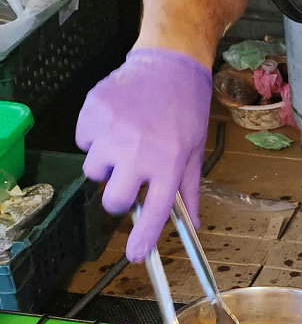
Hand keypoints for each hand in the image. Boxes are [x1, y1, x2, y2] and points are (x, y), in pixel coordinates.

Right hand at [76, 48, 211, 261]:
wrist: (168, 67)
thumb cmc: (186, 112)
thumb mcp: (194, 153)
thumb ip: (189, 192)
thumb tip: (195, 226)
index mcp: (167, 165)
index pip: (153, 212)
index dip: (143, 239)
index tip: (135, 256)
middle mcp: (138, 153)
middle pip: (112, 200)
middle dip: (117, 197)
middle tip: (127, 182)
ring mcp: (112, 132)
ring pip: (93, 171)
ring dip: (105, 165)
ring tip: (123, 144)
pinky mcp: (93, 112)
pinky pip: (83, 141)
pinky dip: (94, 138)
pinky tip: (114, 125)